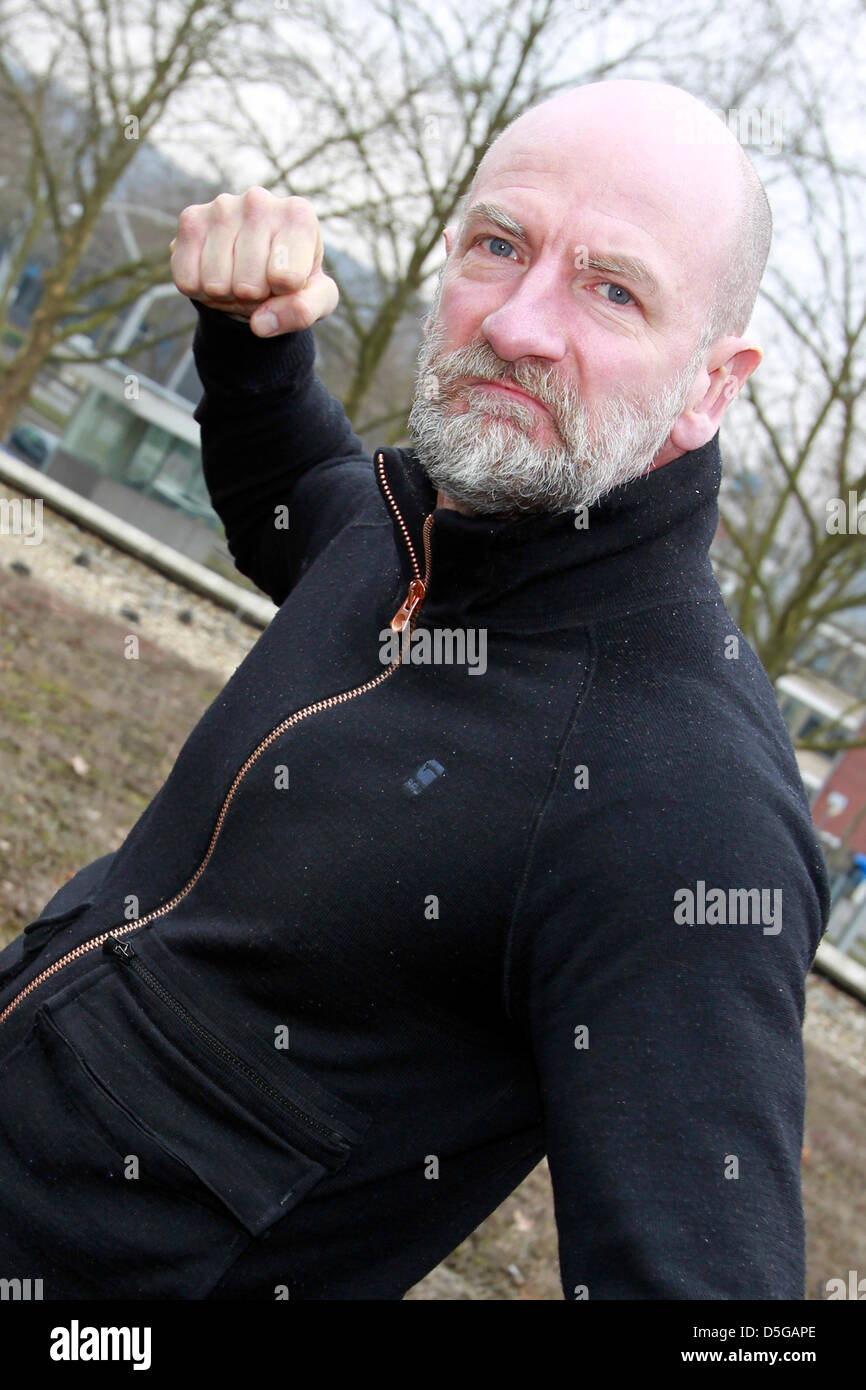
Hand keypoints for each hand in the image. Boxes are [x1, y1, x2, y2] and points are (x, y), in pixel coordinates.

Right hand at [169, 187, 338, 335]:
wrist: (257, 262)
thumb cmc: (294, 275)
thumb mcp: (316, 297)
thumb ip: (304, 311)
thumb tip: (262, 324)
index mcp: (298, 215)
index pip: (286, 278)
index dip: (284, 294)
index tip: (288, 280)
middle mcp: (259, 201)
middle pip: (249, 285)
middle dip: (254, 296)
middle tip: (260, 282)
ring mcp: (221, 207)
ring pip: (216, 284)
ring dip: (227, 294)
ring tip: (239, 275)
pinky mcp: (190, 220)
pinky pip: (188, 280)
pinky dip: (200, 290)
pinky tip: (215, 270)